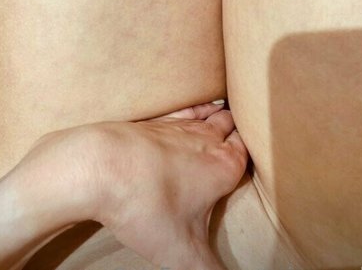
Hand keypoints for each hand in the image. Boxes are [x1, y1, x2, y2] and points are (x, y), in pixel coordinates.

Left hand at [91, 102, 247, 267]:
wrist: (101, 166)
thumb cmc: (145, 205)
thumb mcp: (182, 253)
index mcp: (224, 166)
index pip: (249, 151)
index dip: (255, 152)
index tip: (260, 157)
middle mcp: (208, 140)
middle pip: (233, 126)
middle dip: (240, 133)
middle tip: (244, 142)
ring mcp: (182, 127)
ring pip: (212, 114)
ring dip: (222, 118)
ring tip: (228, 123)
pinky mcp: (158, 121)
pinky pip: (187, 108)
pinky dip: (198, 107)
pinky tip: (199, 110)